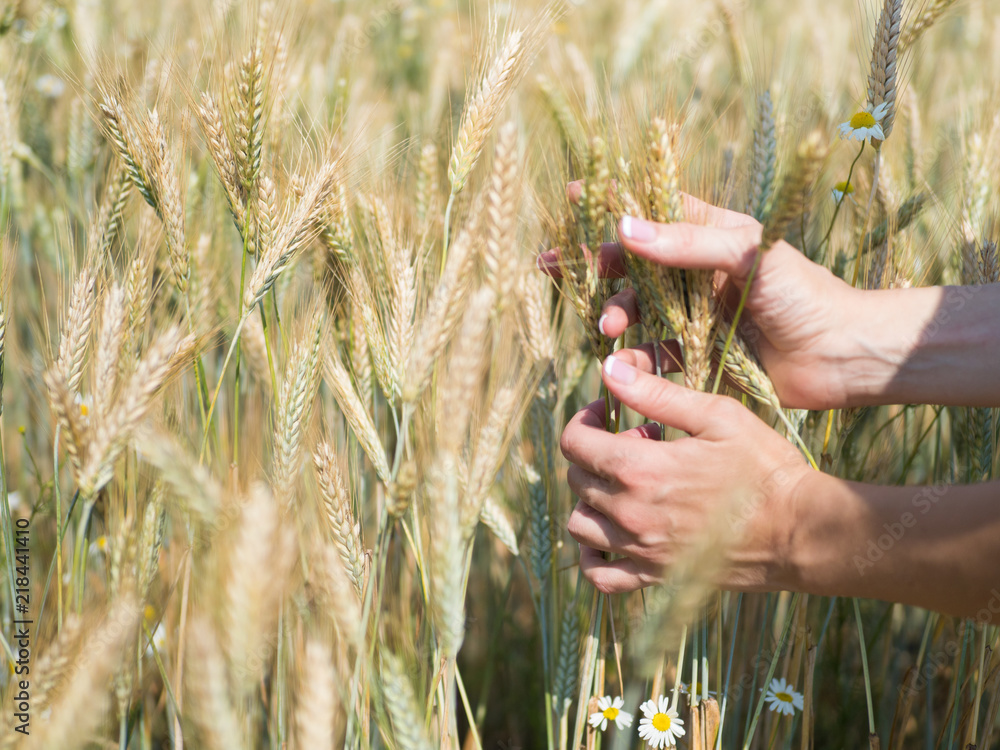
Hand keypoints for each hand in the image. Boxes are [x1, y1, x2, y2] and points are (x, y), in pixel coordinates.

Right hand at [539, 183, 868, 409]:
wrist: (841, 355)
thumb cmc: (804, 293)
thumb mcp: (747, 253)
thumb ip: (687, 242)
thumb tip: (624, 228)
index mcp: (711, 236)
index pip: (653, 210)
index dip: (612, 203)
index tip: (570, 197)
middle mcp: (698, 274)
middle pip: (633, 264)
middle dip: (593, 266)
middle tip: (553, 267)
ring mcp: (697, 315)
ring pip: (638, 311)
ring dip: (615, 316)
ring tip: (608, 329)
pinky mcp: (700, 356)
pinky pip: (655, 355)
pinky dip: (636, 360)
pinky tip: (625, 365)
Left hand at [562, 347, 810, 594]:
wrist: (800, 530)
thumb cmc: (765, 467)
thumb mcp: (717, 416)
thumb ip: (656, 393)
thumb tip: (609, 368)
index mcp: (639, 469)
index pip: (574, 443)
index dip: (583, 419)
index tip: (605, 413)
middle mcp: (630, 513)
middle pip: (577, 479)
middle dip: (598, 454)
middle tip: (639, 445)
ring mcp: (641, 550)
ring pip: (580, 525)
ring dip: (592, 500)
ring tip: (628, 485)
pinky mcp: (656, 578)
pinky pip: (602, 577)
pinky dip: (594, 557)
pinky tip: (611, 536)